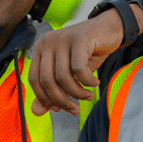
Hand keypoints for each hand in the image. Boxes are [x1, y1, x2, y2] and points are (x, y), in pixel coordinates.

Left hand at [28, 4, 142, 115]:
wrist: (109, 29)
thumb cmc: (87, 53)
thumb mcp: (68, 74)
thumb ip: (51, 92)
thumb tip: (36, 112)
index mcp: (40, 50)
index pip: (34, 80)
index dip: (45, 98)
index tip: (59, 109)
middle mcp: (48, 43)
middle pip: (47, 80)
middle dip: (61, 100)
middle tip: (75, 109)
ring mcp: (62, 39)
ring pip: (63, 77)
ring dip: (77, 93)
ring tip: (88, 96)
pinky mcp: (78, 39)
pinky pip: (78, 69)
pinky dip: (87, 82)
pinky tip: (95, 84)